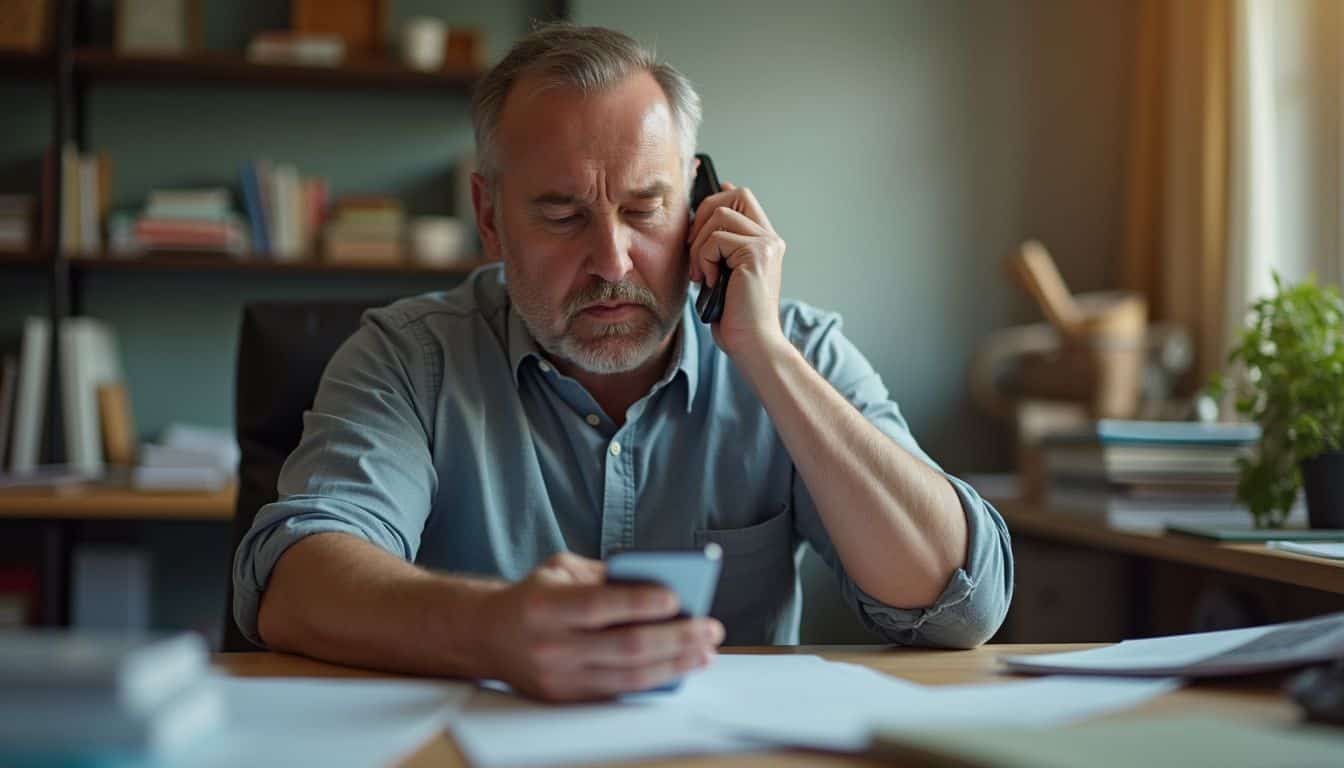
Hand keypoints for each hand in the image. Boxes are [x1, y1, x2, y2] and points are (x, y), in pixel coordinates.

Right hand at [480, 552, 724, 701]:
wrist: (486, 636)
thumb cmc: (534, 595)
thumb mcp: (560, 569)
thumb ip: (604, 575)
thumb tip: (658, 585)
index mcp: (545, 606)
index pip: (600, 605)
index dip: (641, 602)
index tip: (677, 597)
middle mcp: (551, 646)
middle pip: (625, 646)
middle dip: (676, 637)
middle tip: (709, 627)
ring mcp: (559, 678)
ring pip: (629, 676)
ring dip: (675, 664)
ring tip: (705, 651)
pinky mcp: (566, 698)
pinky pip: (620, 692)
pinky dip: (655, 680)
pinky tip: (680, 666)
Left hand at [687, 182, 787, 359]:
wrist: (753, 345)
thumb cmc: (735, 317)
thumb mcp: (721, 275)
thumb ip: (717, 248)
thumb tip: (701, 221)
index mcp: (764, 242)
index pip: (742, 197)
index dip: (718, 195)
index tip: (700, 210)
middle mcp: (770, 239)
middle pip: (733, 196)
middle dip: (703, 217)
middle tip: (694, 252)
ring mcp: (766, 244)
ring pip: (720, 216)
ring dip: (700, 245)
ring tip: (702, 275)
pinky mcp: (757, 253)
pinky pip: (715, 239)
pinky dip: (704, 260)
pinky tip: (710, 283)